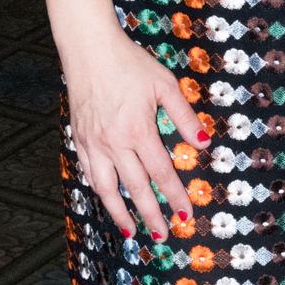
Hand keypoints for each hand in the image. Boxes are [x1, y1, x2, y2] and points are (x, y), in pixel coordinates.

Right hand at [65, 31, 208, 241]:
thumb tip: (205, 143)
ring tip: (132, 232)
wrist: (89, 49)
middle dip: (151, 215)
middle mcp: (114, 142)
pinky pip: (88, 172)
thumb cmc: (130, 63)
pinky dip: (98, 191)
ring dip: (119, 213)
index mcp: (138, 130)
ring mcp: (93, 142)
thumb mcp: (164, 85)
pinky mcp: (79, 138)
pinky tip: (106, 199)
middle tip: (162, 235)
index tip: (186, 215)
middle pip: (135, 188)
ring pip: (105, 188)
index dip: (175, 197)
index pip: (161, 173)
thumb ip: (185, 117)